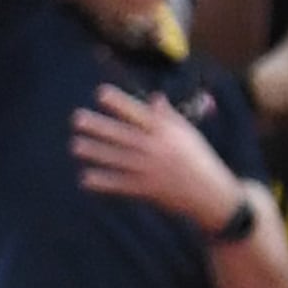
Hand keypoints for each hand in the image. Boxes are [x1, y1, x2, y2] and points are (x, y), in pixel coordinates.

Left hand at [69, 85, 241, 224]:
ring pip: (117, 159)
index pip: (139, 114)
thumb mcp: (188, 134)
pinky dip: (103, 182)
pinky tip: (84, 178)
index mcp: (167, 132)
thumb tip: (155, 97)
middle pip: (123, 135)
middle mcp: (156, 148)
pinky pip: (120, 185)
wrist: (211, 194)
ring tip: (75, 145)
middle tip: (76, 118)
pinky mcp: (146, 190)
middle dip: (99, 126)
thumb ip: (168, 117)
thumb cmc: (199, 160)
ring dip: (95, 152)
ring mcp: (150, 170)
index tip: (100, 92)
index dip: (120, 103)